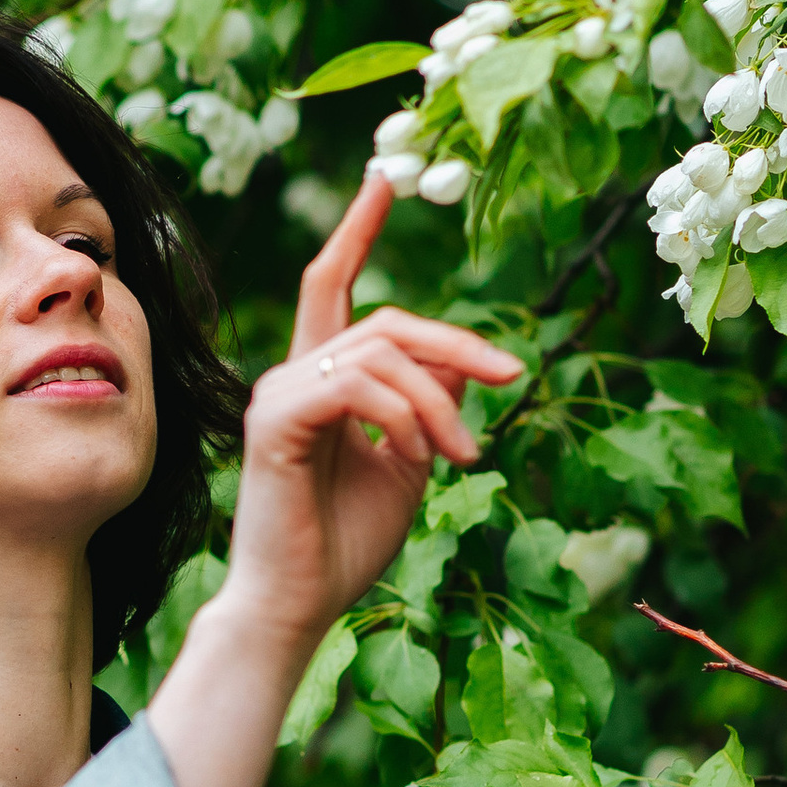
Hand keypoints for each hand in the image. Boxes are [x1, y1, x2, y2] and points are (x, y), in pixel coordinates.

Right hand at [222, 165, 521, 657]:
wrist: (300, 607)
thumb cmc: (346, 544)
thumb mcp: (411, 463)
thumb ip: (433, 406)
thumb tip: (464, 360)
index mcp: (319, 381)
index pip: (332, 285)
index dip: (358, 231)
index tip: (383, 180)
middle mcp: (292, 376)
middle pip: (387, 321)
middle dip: (458, 344)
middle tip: (511, 378)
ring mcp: (278, 395)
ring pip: (381, 353)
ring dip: (439, 402)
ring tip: (461, 456)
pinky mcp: (275, 421)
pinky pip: (357, 387)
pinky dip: (404, 418)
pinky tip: (417, 458)